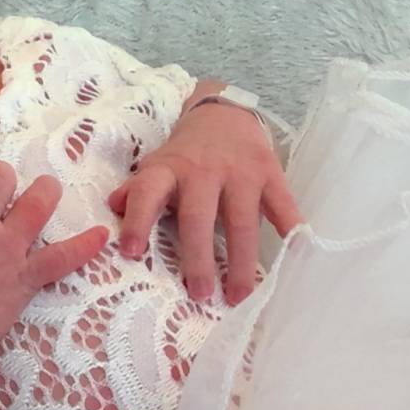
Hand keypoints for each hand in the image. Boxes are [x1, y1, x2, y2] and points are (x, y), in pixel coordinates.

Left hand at [107, 95, 301, 305]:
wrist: (223, 114)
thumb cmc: (185, 154)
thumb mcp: (156, 166)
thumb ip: (137, 190)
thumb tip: (114, 208)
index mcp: (168, 169)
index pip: (148, 192)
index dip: (138, 220)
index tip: (131, 252)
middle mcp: (203, 170)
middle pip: (199, 217)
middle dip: (198, 258)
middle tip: (200, 294)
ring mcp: (240, 171)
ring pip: (242, 221)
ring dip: (241, 261)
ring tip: (239, 295)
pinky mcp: (270, 172)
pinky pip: (282, 204)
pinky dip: (290, 228)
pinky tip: (295, 256)